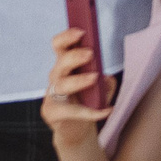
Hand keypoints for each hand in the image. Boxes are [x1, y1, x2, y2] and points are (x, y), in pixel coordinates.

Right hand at [42, 27, 115, 143]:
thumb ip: (105, 82)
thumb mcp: (100, 89)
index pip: (59, 46)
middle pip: (60, 63)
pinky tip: (107, 110)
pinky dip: (91, 112)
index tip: (81, 31)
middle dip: (74, 56)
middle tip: (90, 54)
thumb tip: (107, 78)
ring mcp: (52, 95)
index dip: (67, 37)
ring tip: (95, 78)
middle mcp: (56, 77)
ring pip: (61, 85)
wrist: (76, 130)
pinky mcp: (52, 113)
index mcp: (65, 65)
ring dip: (78, 80)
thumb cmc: (88, 102)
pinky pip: (71, 111)